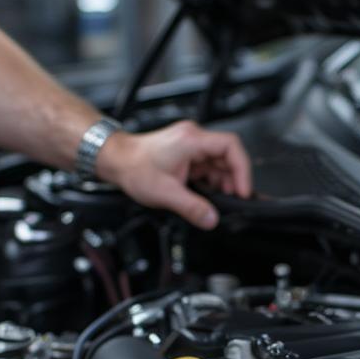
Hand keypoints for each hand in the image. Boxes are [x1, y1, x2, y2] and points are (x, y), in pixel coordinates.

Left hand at [99, 120, 252, 228]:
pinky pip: (209, 168)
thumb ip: (192, 208)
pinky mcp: (188, 156)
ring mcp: (192, 147)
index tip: (243, 190)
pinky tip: (207, 196)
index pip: (231, 146)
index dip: (243, 169)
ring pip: (220, 164)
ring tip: (217, 202)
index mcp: (191, 140)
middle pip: (228, 157)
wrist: (116, 160)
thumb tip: (212, 219)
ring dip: (223, 184)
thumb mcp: (165, 193)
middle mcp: (194, 139)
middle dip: (233, 181)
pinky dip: (212, 183)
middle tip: (232, 201)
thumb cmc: (134, 167)